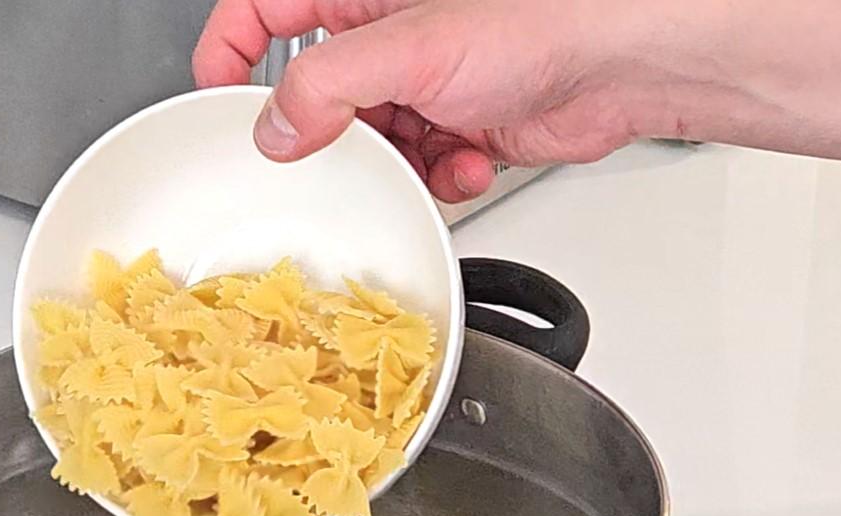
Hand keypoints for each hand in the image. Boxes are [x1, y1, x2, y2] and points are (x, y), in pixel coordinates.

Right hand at [193, 0, 654, 202]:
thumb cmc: (546, 18)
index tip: (215, 93)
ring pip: (373, 139)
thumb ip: (327, 87)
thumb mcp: (410, 50)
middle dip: (332, 134)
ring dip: (395, 162)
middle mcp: (393, 34)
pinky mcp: (464, 125)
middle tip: (334, 156)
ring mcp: (428, 82)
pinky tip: (468, 163)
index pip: (267, 10)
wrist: (624, 63)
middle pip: (321, 92)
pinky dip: (441, 174)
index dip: (231, 49)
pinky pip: (423, 162)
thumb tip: (276, 126)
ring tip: (424, 156)